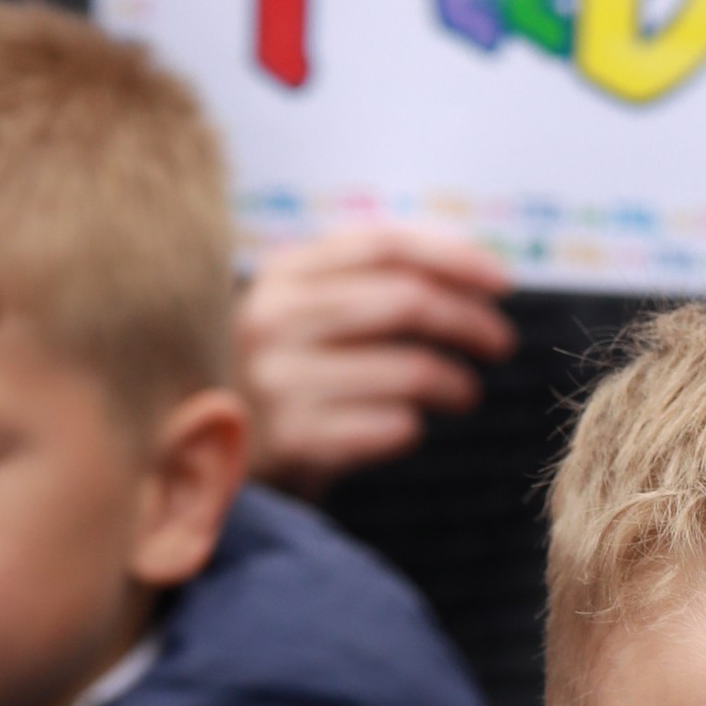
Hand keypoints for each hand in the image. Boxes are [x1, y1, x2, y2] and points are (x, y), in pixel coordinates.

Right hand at [238, 223, 517, 491]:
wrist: (204, 459)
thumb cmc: (276, 382)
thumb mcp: (300, 316)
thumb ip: (360, 284)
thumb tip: (463, 266)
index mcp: (281, 275)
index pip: (384, 245)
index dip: (452, 258)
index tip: (501, 281)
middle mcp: (274, 319)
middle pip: (405, 302)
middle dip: (468, 320)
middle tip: (500, 342)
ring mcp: (280, 382)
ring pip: (408, 369)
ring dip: (455, 383)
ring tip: (466, 393)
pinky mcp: (294, 442)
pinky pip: (391, 427)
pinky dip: (414, 427)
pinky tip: (410, 427)